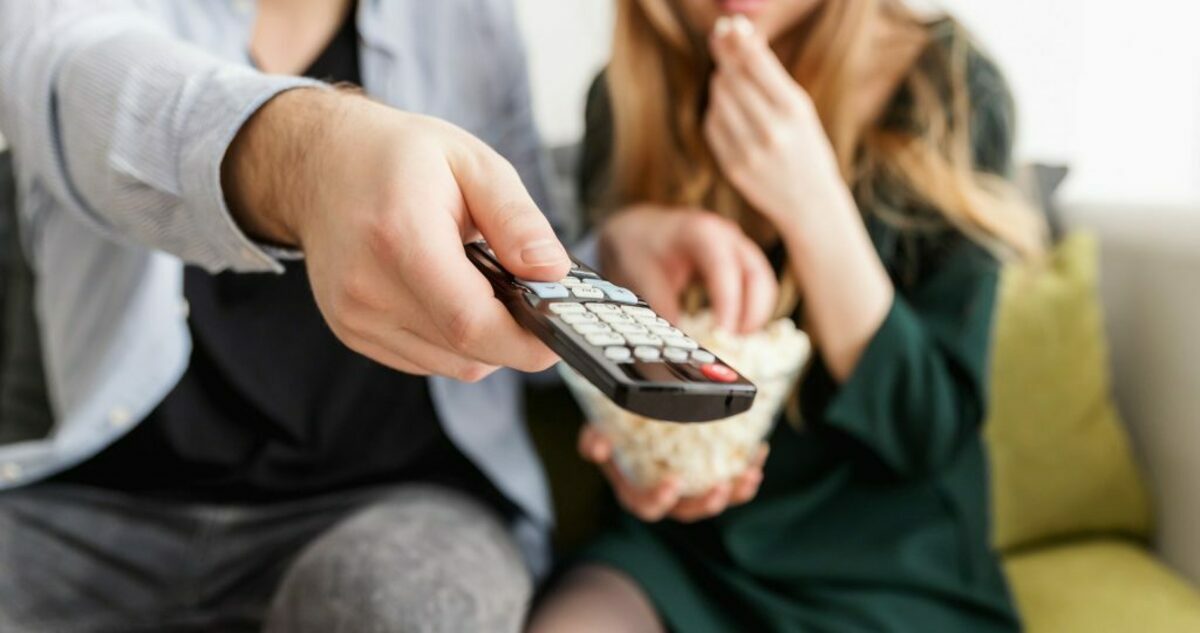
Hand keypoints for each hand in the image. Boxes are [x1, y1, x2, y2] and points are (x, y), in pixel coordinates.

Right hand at [224, 89, 570, 379]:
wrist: (320, 163)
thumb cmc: (399, 157)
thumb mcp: (472, 163)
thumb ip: (517, 219)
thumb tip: (553, 271)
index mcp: (400, 236)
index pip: (470, 322)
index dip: (526, 340)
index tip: (561, 331)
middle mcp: (368, 287)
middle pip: (465, 351)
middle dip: (514, 336)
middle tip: (533, 297)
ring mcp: (354, 316)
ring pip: (451, 364)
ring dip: (483, 338)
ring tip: (482, 283)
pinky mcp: (352, 332)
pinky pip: (426, 360)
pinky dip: (453, 339)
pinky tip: (450, 293)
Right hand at [578, 424, 767, 522]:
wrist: (633, 421)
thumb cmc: (614, 430)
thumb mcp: (598, 431)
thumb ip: (593, 439)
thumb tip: (597, 447)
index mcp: (636, 491)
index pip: (647, 507)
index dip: (660, 500)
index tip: (674, 483)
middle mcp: (666, 497)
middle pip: (688, 512)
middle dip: (707, 504)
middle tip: (721, 488)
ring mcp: (690, 489)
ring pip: (715, 500)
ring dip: (736, 492)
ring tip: (751, 474)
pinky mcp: (710, 476)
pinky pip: (732, 480)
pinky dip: (747, 469)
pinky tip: (760, 451)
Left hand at [598, 205, 776, 333]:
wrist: (641, 228)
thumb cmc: (641, 246)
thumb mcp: (642, 275)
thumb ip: (662, 307)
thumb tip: (679, 342)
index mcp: (701, 231)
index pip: (724, 268)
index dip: (729, 303)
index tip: (723, 334)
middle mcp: (727, 236)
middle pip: (758, 275)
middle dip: (752, 313)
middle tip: (734, 342)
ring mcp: (738, 247)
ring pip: (763, 282)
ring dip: (756, 314)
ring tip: (734, 340)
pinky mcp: (741, 260)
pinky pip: (758, 286)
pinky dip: (752, 309)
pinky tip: (735, 329)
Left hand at [705, 16, 845, 231]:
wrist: (810, 203)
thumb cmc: (807, 148)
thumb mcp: (801, 109)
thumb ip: (770, 77)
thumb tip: (739, 38)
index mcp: (794, 109)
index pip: (755, 62)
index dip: (738, 40)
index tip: (729, 26)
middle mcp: (771, 129)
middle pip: (732, 77)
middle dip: (724, 54)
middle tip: (719, 37)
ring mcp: (749, 150)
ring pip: (719, 98)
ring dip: (721, 82)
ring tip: (730, 77)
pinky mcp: (733, 166)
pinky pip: (713, 125)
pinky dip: (717, 110)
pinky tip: (728, 107)